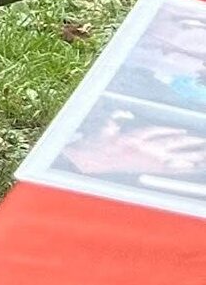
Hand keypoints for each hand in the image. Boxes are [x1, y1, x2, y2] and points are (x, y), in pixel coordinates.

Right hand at [65, 121, 205, 177]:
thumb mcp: (104, 125)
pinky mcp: (147, 171)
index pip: (157, 132)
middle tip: (203, 141)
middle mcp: (143, 150)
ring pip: (175, 158)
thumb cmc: (95, 144)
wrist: (89, 162)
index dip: (172, 131)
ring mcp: (146, 162)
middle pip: (171, 145)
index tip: (184, 132)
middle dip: (189, 143)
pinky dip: (183, 169)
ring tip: (204, 153)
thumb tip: (126, 113)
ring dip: (192, 156)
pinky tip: (193, 168)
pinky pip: (169, 171)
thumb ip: (117, 116)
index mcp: (133, 138)